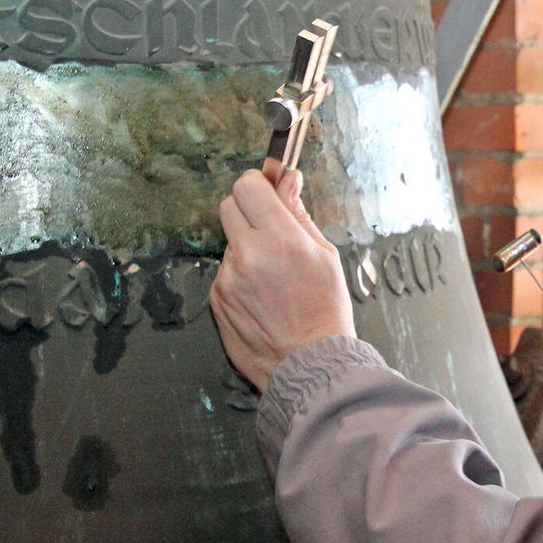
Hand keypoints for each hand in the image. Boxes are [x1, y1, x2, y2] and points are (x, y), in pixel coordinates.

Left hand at [210, 166, 354, 392]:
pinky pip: (225, 271)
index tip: (269, 192)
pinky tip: (262, 295)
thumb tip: (288, 179)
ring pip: (230, 241)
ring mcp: (227, 277)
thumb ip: (299, 214)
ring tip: (273, 276)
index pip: (248, 185)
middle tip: (270, 229)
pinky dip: (240, 275)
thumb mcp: (325, 255)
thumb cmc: (325, 310)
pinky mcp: (216, 297)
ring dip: (247, 246)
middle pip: (230, 205)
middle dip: (248, 210)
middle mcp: (248, 254)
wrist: (307, 363)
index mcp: (280, 238)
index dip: (259, 184)